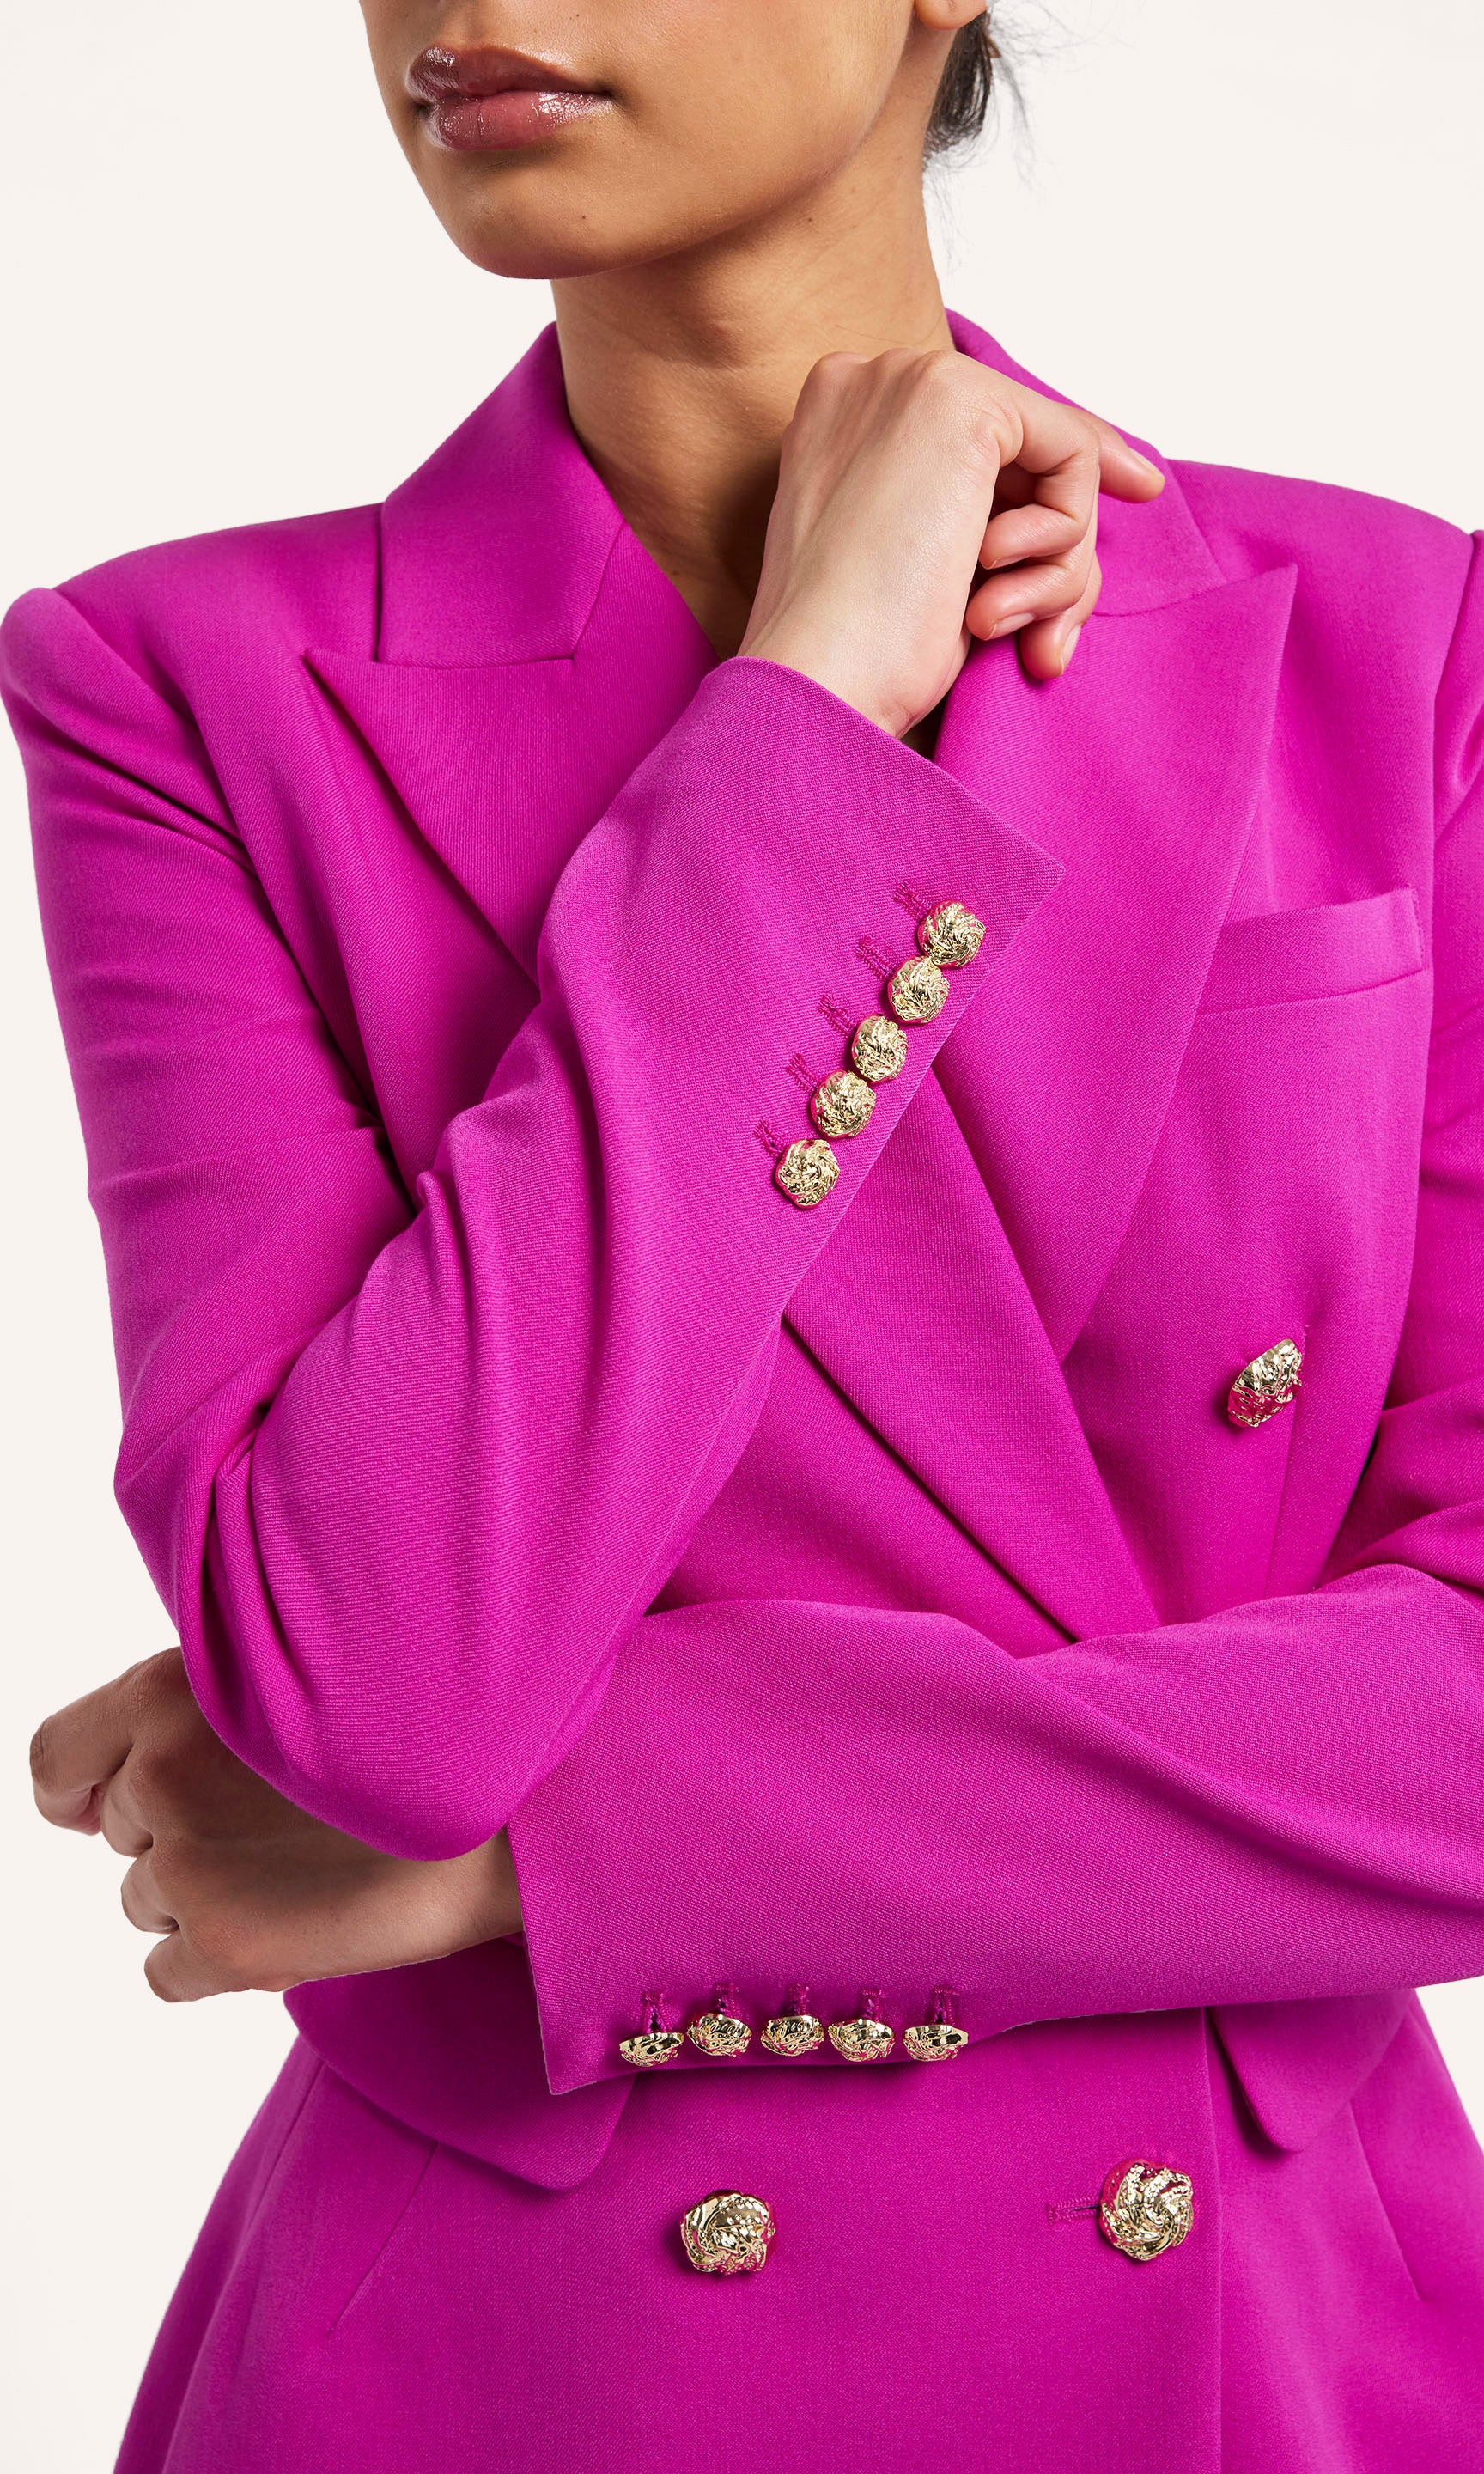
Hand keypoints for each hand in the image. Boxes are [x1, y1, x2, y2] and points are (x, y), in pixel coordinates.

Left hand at [29, 1649, 521, 2001]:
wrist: (512, 1806)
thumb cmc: (418, 1726)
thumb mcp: (302, 1667)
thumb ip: (207, 1704)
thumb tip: (137, 1765)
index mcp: (166, 1692)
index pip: (57, 1757)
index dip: (79, 1789)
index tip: (102, 1806)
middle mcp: (160, 1775)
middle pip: (124, 1834)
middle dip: (183, 1833)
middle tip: (283, 1820)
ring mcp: (187, 1866)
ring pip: (146, 1900)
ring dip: (207, 1893)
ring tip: (307, 1862)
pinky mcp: (224, 1946)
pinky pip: (166, 1972)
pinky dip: (217, 1959)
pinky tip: (295, 1919)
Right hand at [740, 346, 1164, 735]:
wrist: (817, 685)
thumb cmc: (859, 659)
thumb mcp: (928, 570)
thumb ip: (987, 515)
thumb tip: (1124, 475)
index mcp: (840, 421)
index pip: (983, 436)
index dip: (1053, 477)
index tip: (1136, 491)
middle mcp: (870, 381)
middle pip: (1026, 448)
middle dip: (1061, 549)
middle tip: (1045, 643)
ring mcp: (912, 383)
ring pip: (1054, 456)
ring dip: (1058, 564)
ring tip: (995, 623)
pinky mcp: (960, 404)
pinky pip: (1071, 452)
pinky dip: (1063, 536)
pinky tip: (999, 591)